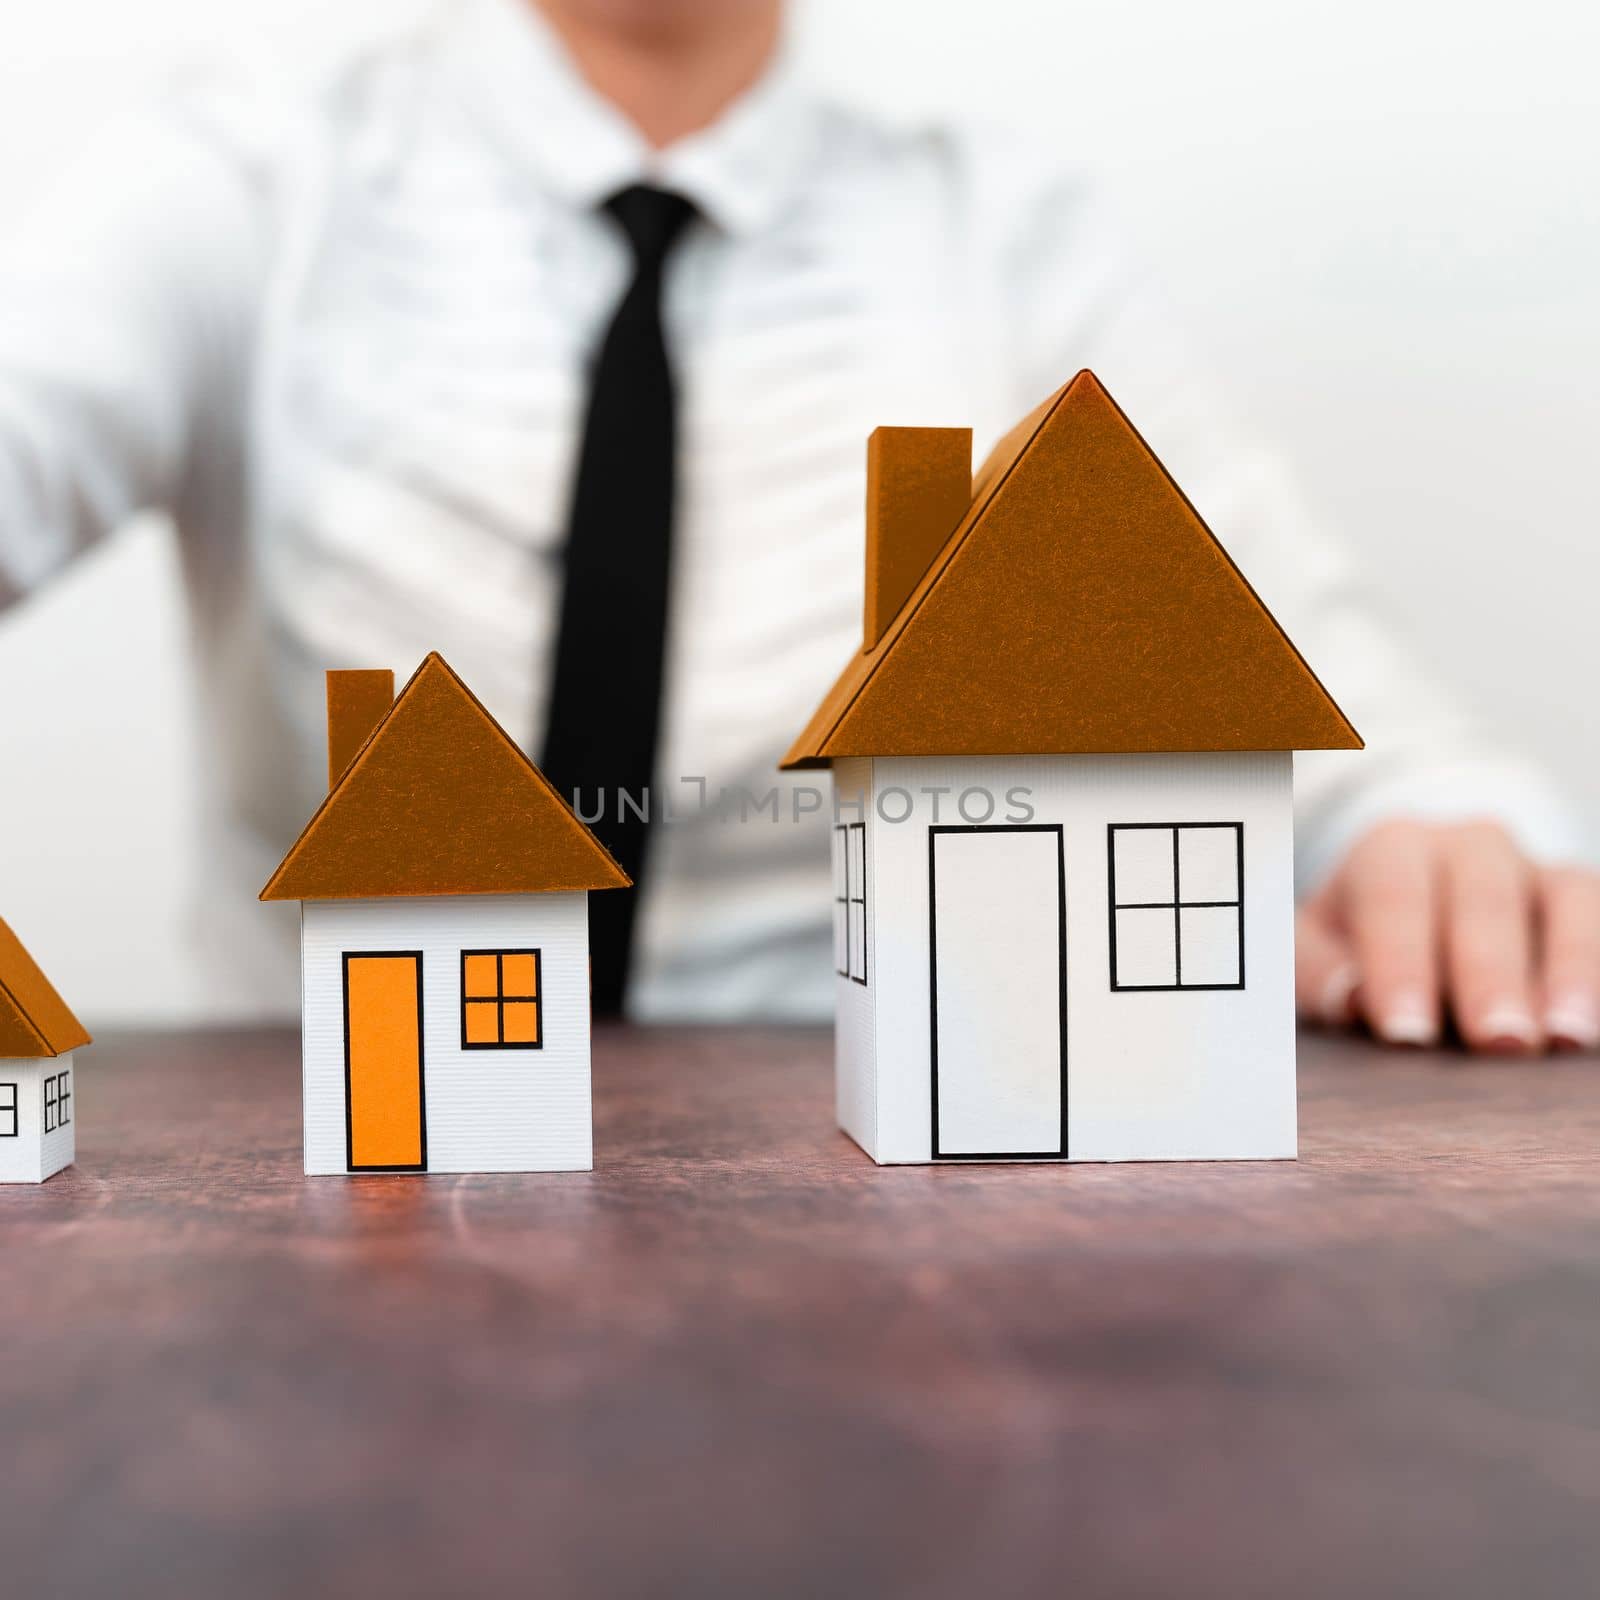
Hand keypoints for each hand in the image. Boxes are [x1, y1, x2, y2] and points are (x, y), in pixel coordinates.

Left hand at [1295, 819, 1599, 1053]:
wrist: (1413, 909)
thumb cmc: (1357, 941)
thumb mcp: (1317, 947)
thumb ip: (1318, 970)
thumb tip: (1350, 999)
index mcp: (1392, 849)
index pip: (1393, 897)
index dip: (1400, 965)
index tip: (1406, 1033)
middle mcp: (1470, 846)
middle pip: (1483, 898)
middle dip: (1488, 973)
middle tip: (1495, 1040)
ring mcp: (1535, 869)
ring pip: (1563, 902)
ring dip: (1568, 969)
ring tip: (1564, 1037)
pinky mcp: (1580, 898)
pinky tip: (1593, 1025)